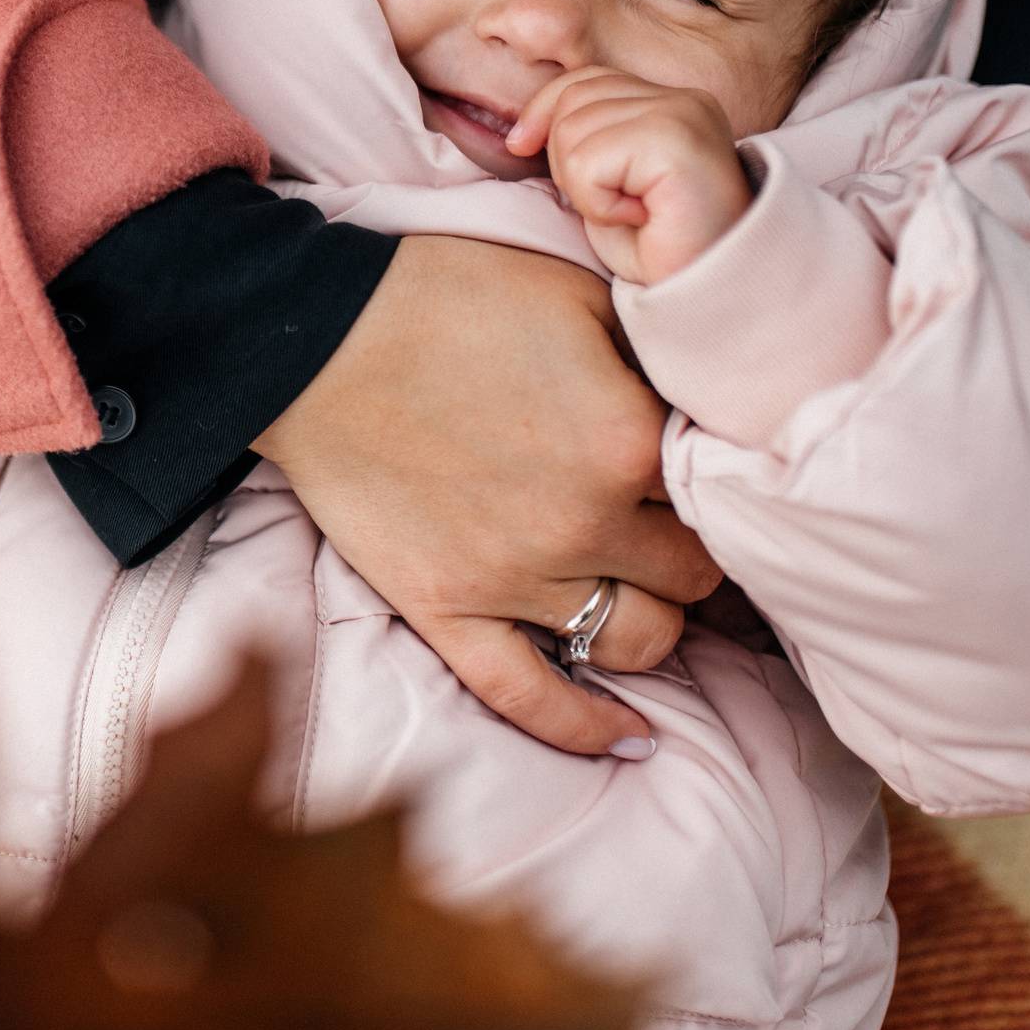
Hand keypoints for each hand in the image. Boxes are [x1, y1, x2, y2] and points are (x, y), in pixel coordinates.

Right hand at [254, 236, 722, 754]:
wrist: (310, 340)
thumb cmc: (442, 298)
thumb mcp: (574, 293)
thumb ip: (652, 354)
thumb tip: (705, 401)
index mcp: (628, 437)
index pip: (719, 483)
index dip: (710, 471)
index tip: (691, 463)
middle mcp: (587, 523)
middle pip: (695, 573)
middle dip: (687, 545)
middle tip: (663, 519)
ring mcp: (517, 580)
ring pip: (641, 642)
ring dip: (653, 618)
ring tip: (636, 589)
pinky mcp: (450, 613)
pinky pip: (534, 699)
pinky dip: (589, 728)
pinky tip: (630, 736)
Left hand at [508, 67, 750, 285]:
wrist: (708, 297)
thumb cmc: (660, 250)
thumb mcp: (607, 188)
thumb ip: (580, 143)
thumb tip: (522, 131)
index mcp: (670, 103)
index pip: (584, 80)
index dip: (543, 110)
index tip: (520, 147)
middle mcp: (683, 99)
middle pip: (573, 100)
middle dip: (568, 161)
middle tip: (615, 203)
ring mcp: (683, 114)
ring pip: (573, 130)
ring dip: (585, 189)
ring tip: (632, 212)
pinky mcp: (675, 140)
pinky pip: (588, 161)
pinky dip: (597, 203)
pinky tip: (638, 217)